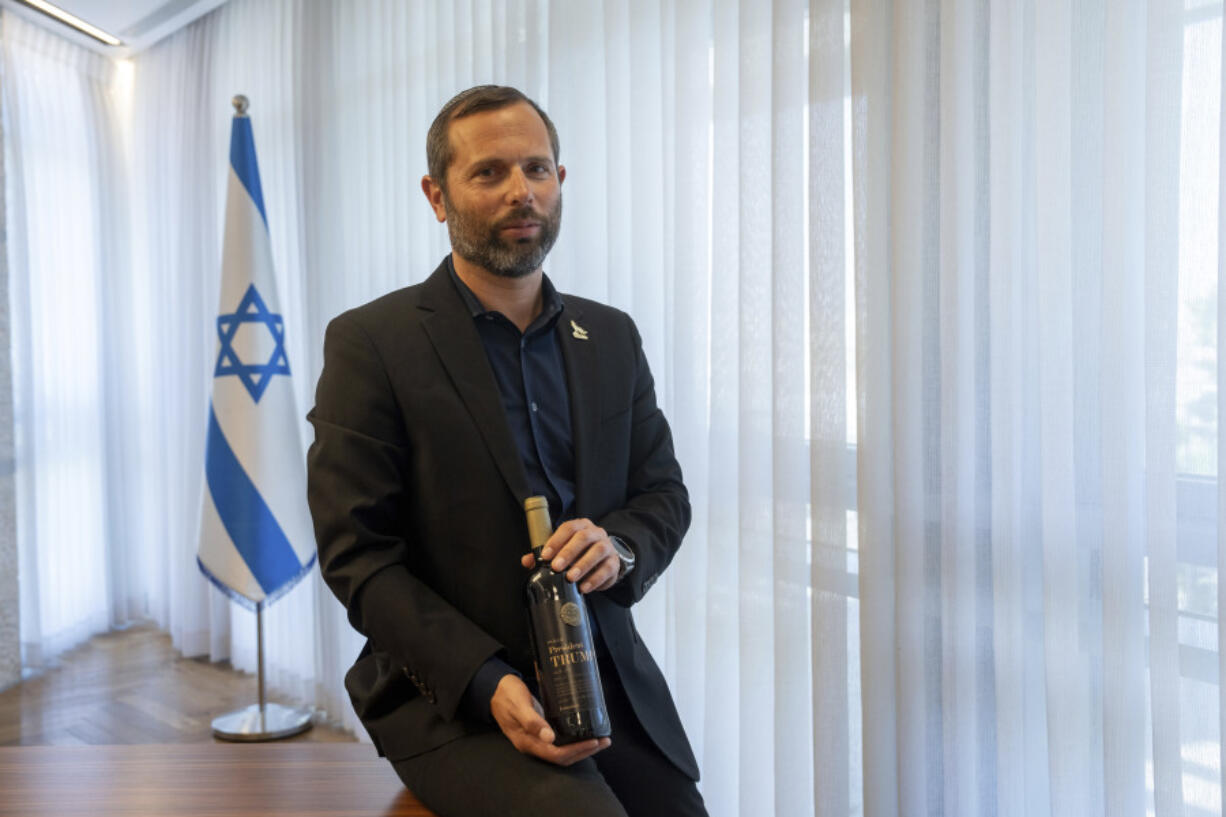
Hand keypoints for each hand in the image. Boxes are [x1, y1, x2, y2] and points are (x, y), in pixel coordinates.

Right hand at [489, 675, 609, 764]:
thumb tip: (550, 738)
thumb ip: (532, 721)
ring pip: (562, 750)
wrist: (494, 689)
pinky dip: (574, 739)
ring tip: (599, 739)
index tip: (593, 742)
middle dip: (584, 751)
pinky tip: (583, 731)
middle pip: (562, 756)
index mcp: (527, 742)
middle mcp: (533, 744)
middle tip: (604, 741)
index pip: (556, 754)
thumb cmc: (507, 695)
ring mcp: (536, 738)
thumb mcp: (519, 705)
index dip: (576, 751)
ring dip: (581, 747)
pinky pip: (559, 741)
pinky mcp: (540, 730)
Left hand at [518, 518, 620, 593]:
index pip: (568, 528)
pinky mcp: (614, 563)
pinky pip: (606, 569)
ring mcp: (607, 547)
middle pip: (583, 538)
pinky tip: (584, 587)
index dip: (556, 540)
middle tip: (556, 567)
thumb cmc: (580, 553)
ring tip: (570, 578)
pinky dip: (594, 579)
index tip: (545, 555)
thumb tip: (527, 561)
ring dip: (582, 565)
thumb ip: (546, 554)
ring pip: (597, 552)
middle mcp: (596, 533)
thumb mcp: (563, 550)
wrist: (604, 560)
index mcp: (581, 526)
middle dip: (568, 552)